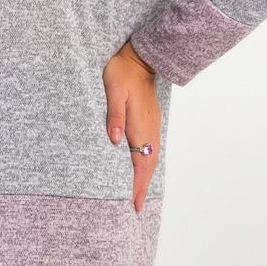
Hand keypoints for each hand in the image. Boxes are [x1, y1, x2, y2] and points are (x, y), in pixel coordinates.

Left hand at [102, 41, 160, 212]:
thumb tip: (115, 139)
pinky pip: (151, 148)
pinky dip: (148, 163)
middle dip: (143, 186)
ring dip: (146, 176)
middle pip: (148, 165)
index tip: (135, 202)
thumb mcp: (114, 92)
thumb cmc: (123, 73)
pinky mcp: (151, 120)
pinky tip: (143, 166)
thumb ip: (114, 115)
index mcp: (139, 126)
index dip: (138, 184)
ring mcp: (152, 125)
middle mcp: (149, 129)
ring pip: (151, 157)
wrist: (140, 59)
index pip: (140, 162)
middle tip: (137, 206)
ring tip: (140, 192)